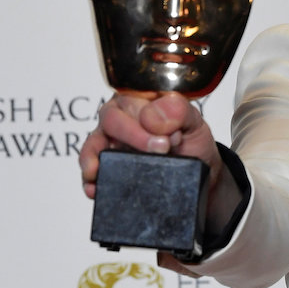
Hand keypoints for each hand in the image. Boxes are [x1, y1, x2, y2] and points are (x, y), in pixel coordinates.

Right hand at [79, 91, 222, 199]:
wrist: (198, 172)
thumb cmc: (191, 141)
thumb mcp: (195, 122)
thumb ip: (179, 111)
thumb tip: (154, 116)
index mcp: (141, 100)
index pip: (133, 99)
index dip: (149, 117)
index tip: (171, 136)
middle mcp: (122, 117)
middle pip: (112, 120)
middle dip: (134, 136)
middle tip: (161, 150)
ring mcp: (111, 142)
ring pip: (93, 144)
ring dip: (94, 157)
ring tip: (99, 170)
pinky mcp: (107, 165)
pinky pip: (91, 170)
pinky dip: (90, 179)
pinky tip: (94, 187)